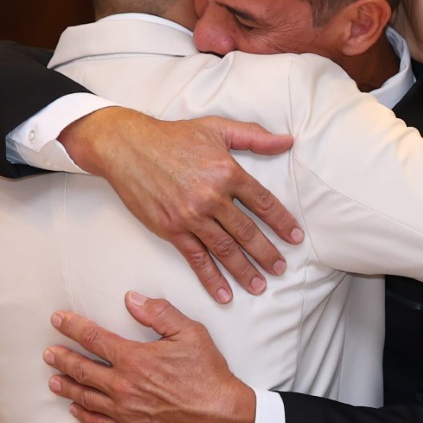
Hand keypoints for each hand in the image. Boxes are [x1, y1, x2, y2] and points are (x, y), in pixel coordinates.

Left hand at [44, 292, 255, 422]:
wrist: (221, 415)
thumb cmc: (208, 374)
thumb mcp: (191, 333)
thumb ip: (159, 313)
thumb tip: (132, 299)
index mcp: (134, 359)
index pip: (93, 338)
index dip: (72, 327)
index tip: (58, 320)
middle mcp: (123, 386)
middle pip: (82, 369)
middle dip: (62, 358)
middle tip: (49, 353)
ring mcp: (124, 411)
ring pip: (85, 396)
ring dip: (66, 386)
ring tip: (54, 380)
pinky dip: (83, 414)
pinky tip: (76, 409)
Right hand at [59, 107, 302, 303]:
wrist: (127, 146)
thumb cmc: (173, 136)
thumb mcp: (217, 128)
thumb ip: (254, 137)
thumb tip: (287, 141)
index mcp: (227, 172)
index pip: (264, 203)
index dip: (282, 222)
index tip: (295, 238)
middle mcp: (211, 197)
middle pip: (248, 232)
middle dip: (267, 253)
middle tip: (282, 269)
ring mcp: (191, 216)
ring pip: (225, 250)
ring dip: (244, 270)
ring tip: (260, 286)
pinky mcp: (171, 229)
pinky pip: (196, 259)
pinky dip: (211, 279)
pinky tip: (224, 294)